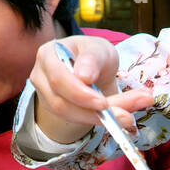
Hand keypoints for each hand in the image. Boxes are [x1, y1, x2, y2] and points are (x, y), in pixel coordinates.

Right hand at [30, 36, 153, 143]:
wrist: (93, 69)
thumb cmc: (94, 54)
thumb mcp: (99, 48)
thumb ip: (93, 58)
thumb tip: (84, 77)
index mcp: (48, 54)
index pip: (59, 77)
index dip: (80, 92)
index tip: (103, 102)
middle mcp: (41, 76)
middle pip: (60, 102)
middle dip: (93, 111)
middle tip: (125, 116)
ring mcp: (46, 96)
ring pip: (69, 115)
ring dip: (101, 119)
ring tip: (128, 118)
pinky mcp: (57, 111)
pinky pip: (77, 121)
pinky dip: (99, 121)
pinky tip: (119, 119)